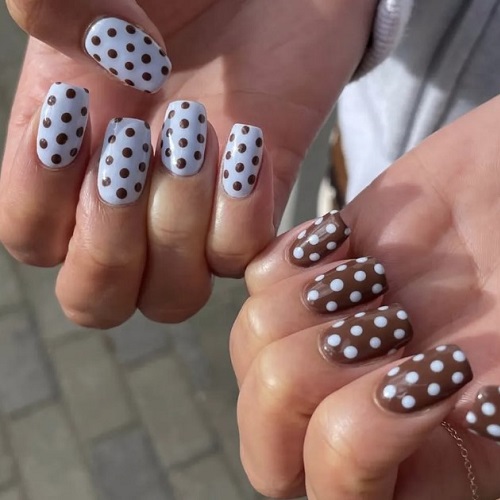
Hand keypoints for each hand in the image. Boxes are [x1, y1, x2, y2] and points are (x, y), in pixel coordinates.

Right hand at [0, 0, 375, 325]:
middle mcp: (131, 199)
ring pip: (173, 295)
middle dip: (108, 244)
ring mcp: (196, 208)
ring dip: (177, 228)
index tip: (74, 107)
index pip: (32, 239)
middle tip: (131, 145)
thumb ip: (59, 7)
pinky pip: (240, 257)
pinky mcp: (256, 201)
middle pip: (97, 298)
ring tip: (196, 132)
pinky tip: (247, 140)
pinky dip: (242, 215)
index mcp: (72, 156)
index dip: (41, 199)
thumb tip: (63, 58)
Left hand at [230, 96, 499, 497]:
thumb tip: (474, 415)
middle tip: (392, 319)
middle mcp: (352, 401)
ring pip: (251, 343)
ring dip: (313, 304)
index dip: (363, 435)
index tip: (434, 365)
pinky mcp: (302, 279)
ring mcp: (318, 337)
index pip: (333, 491)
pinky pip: (256, 278)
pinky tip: (346, 244)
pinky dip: (296, 256)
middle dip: (316, 364)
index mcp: (416, 450)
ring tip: (376, 277)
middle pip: (264, 421)